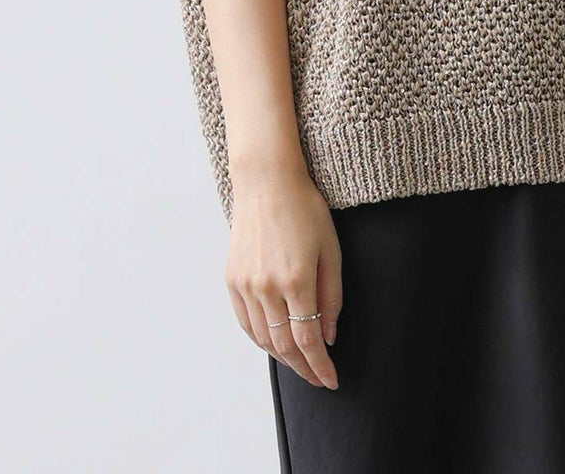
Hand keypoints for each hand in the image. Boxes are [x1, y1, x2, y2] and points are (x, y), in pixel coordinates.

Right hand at [224, 166, 342, 388]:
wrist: (267, 182)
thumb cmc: (305, 210)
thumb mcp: (331, 249)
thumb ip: (332, 296)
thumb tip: (329, 336)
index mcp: (296, 280)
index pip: (308, 341)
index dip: (320, 367)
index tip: (331, 380)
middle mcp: (267, 287)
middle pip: (284, 346)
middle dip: (304, 368)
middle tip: (318, 378)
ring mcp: (246, 284)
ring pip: (263, 338)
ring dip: (283, 357)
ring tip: (301, 363)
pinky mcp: (232, 279)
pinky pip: (246, 322)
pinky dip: (260, 339)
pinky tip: (274, 343)